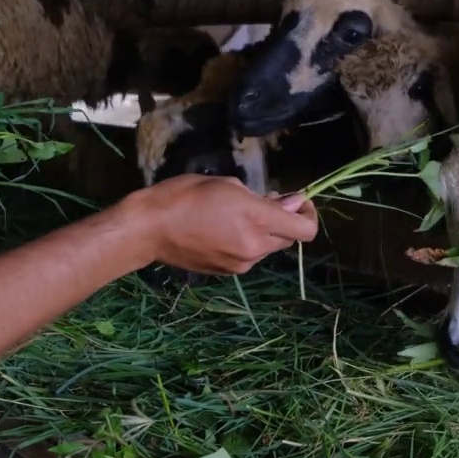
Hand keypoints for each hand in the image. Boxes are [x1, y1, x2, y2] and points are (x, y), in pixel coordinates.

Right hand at [120, 174, 318, 275]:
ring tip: (237, 215)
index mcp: (257, 221)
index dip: (309, 214)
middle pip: (288, 238)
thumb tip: (292, 203)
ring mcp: (242, 263)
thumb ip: (265, 198)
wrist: (149, 228)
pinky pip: (250, 256)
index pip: (306, 229)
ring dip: (264, 232)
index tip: (298, 202)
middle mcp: (255, 247)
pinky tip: (223, 230)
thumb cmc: (185, 195)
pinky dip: (247, 243)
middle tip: (265, 202)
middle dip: (284, 221)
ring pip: (268, 247)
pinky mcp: (228, 272)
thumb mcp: (228, 184)